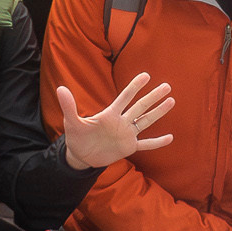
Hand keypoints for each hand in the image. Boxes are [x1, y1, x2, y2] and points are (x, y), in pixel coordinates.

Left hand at [57, 73, 176, 170]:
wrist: (81, 155)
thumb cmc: (77, 136)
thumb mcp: (72, 122)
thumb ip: (69, 106)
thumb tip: (60, 88)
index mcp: (110, 114)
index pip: (124, 98)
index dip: (134, 87)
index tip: (146, 75)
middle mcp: (121, 121)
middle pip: (140, 107)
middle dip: (153, 97)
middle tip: (167, 86)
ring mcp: (127, 134)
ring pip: (146, 121)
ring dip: (158, 113)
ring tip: (171, 101)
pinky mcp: (129, 147)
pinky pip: (146, 144)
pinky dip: (157, 142)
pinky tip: (170, 138)